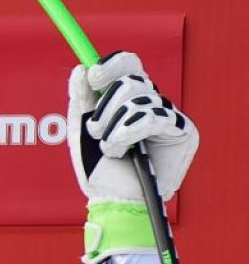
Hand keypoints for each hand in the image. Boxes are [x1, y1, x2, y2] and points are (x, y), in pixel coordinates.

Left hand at [67, 52, 197, 261]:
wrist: (113, 199)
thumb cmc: (97, 168)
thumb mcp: (80, 132)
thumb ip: (79, 100)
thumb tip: (81, 68)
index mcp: (127, 98)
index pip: (128, 64)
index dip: (112, 64)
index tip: (93, 76)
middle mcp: (150, 103)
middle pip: (132, 78)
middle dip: (106, 106)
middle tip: (95, 130)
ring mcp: (168, 116)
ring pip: (140, 99)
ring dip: (114, 127)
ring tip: (110, 149)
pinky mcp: (184, 131)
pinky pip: (154, 117)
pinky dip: (130, 133)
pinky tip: (123, 150)